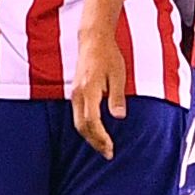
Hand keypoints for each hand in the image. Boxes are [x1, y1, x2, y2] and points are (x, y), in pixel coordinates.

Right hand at [70, 25, 126, 158]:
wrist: (93, 40)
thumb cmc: (108, 56)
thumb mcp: (118, 75)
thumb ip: (117, 96)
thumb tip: (119, 117)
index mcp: (89, 89)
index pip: (91, 121)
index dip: (100, 137)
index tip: (111, 148)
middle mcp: (78, 93)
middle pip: (81, 126)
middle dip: (94, 142)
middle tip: (108, 154)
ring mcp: (75, 93)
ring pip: (77, 123)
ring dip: (90, 137)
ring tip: (104, 147)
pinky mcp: (76, 93)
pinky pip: (77, 116)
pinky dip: (86, 128)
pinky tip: (97, 133)